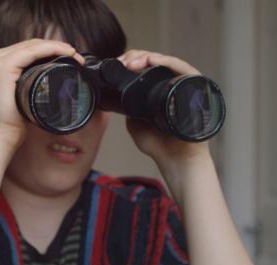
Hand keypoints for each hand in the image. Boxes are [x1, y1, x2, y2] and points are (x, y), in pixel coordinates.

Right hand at [0, 39, 84, 147]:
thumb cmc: (7, 125)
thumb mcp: (18, 98)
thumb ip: (26, 86)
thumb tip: (49, 85)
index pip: (24, 50)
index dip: (48, 50)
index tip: (70, 58)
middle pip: (28, 46)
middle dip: (54, 47)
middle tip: (76, 57)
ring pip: (31, 45)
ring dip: (56, 46)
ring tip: (75, 56)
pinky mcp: (1, 66)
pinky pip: (31, 51)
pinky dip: (50, 49)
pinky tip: (66, 52)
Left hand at [118, 50, 209, 164]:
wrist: (176, 161)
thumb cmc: (160, 145)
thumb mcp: (135, 122)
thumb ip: (128, 108)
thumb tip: (114, 96)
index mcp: (161, 90)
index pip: (148, 67)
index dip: (132, 61)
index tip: (118, 64)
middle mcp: (175, 85)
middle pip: (157, 60)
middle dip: (137, 57)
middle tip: (123, 62)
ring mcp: (187, 86)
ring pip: (169, 61)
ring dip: (149, 57)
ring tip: (133, 62)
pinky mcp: (197, 89)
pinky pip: (184, 70)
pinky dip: (168, 62)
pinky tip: (153, 61)